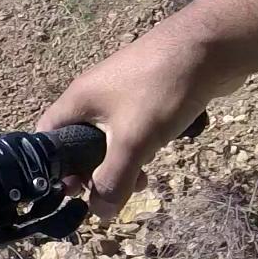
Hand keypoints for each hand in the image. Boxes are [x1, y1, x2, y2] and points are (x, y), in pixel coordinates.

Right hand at [37, 35, 224, 218]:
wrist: (213, 44)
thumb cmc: (161, 89)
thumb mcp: (133, 142)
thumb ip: (113, 180)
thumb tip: (100, 214)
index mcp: (77, 101)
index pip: (45, 138)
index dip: (52, 168)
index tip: (72, 192)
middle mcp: (93, 95)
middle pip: (78, 141)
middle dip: (93, 170)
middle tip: (110, 191)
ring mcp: (121, 91)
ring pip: (110, 136)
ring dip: (121, 160)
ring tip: (141, 178)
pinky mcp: (148, 91)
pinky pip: (135, 125)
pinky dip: (142, 143)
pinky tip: (160, 151)